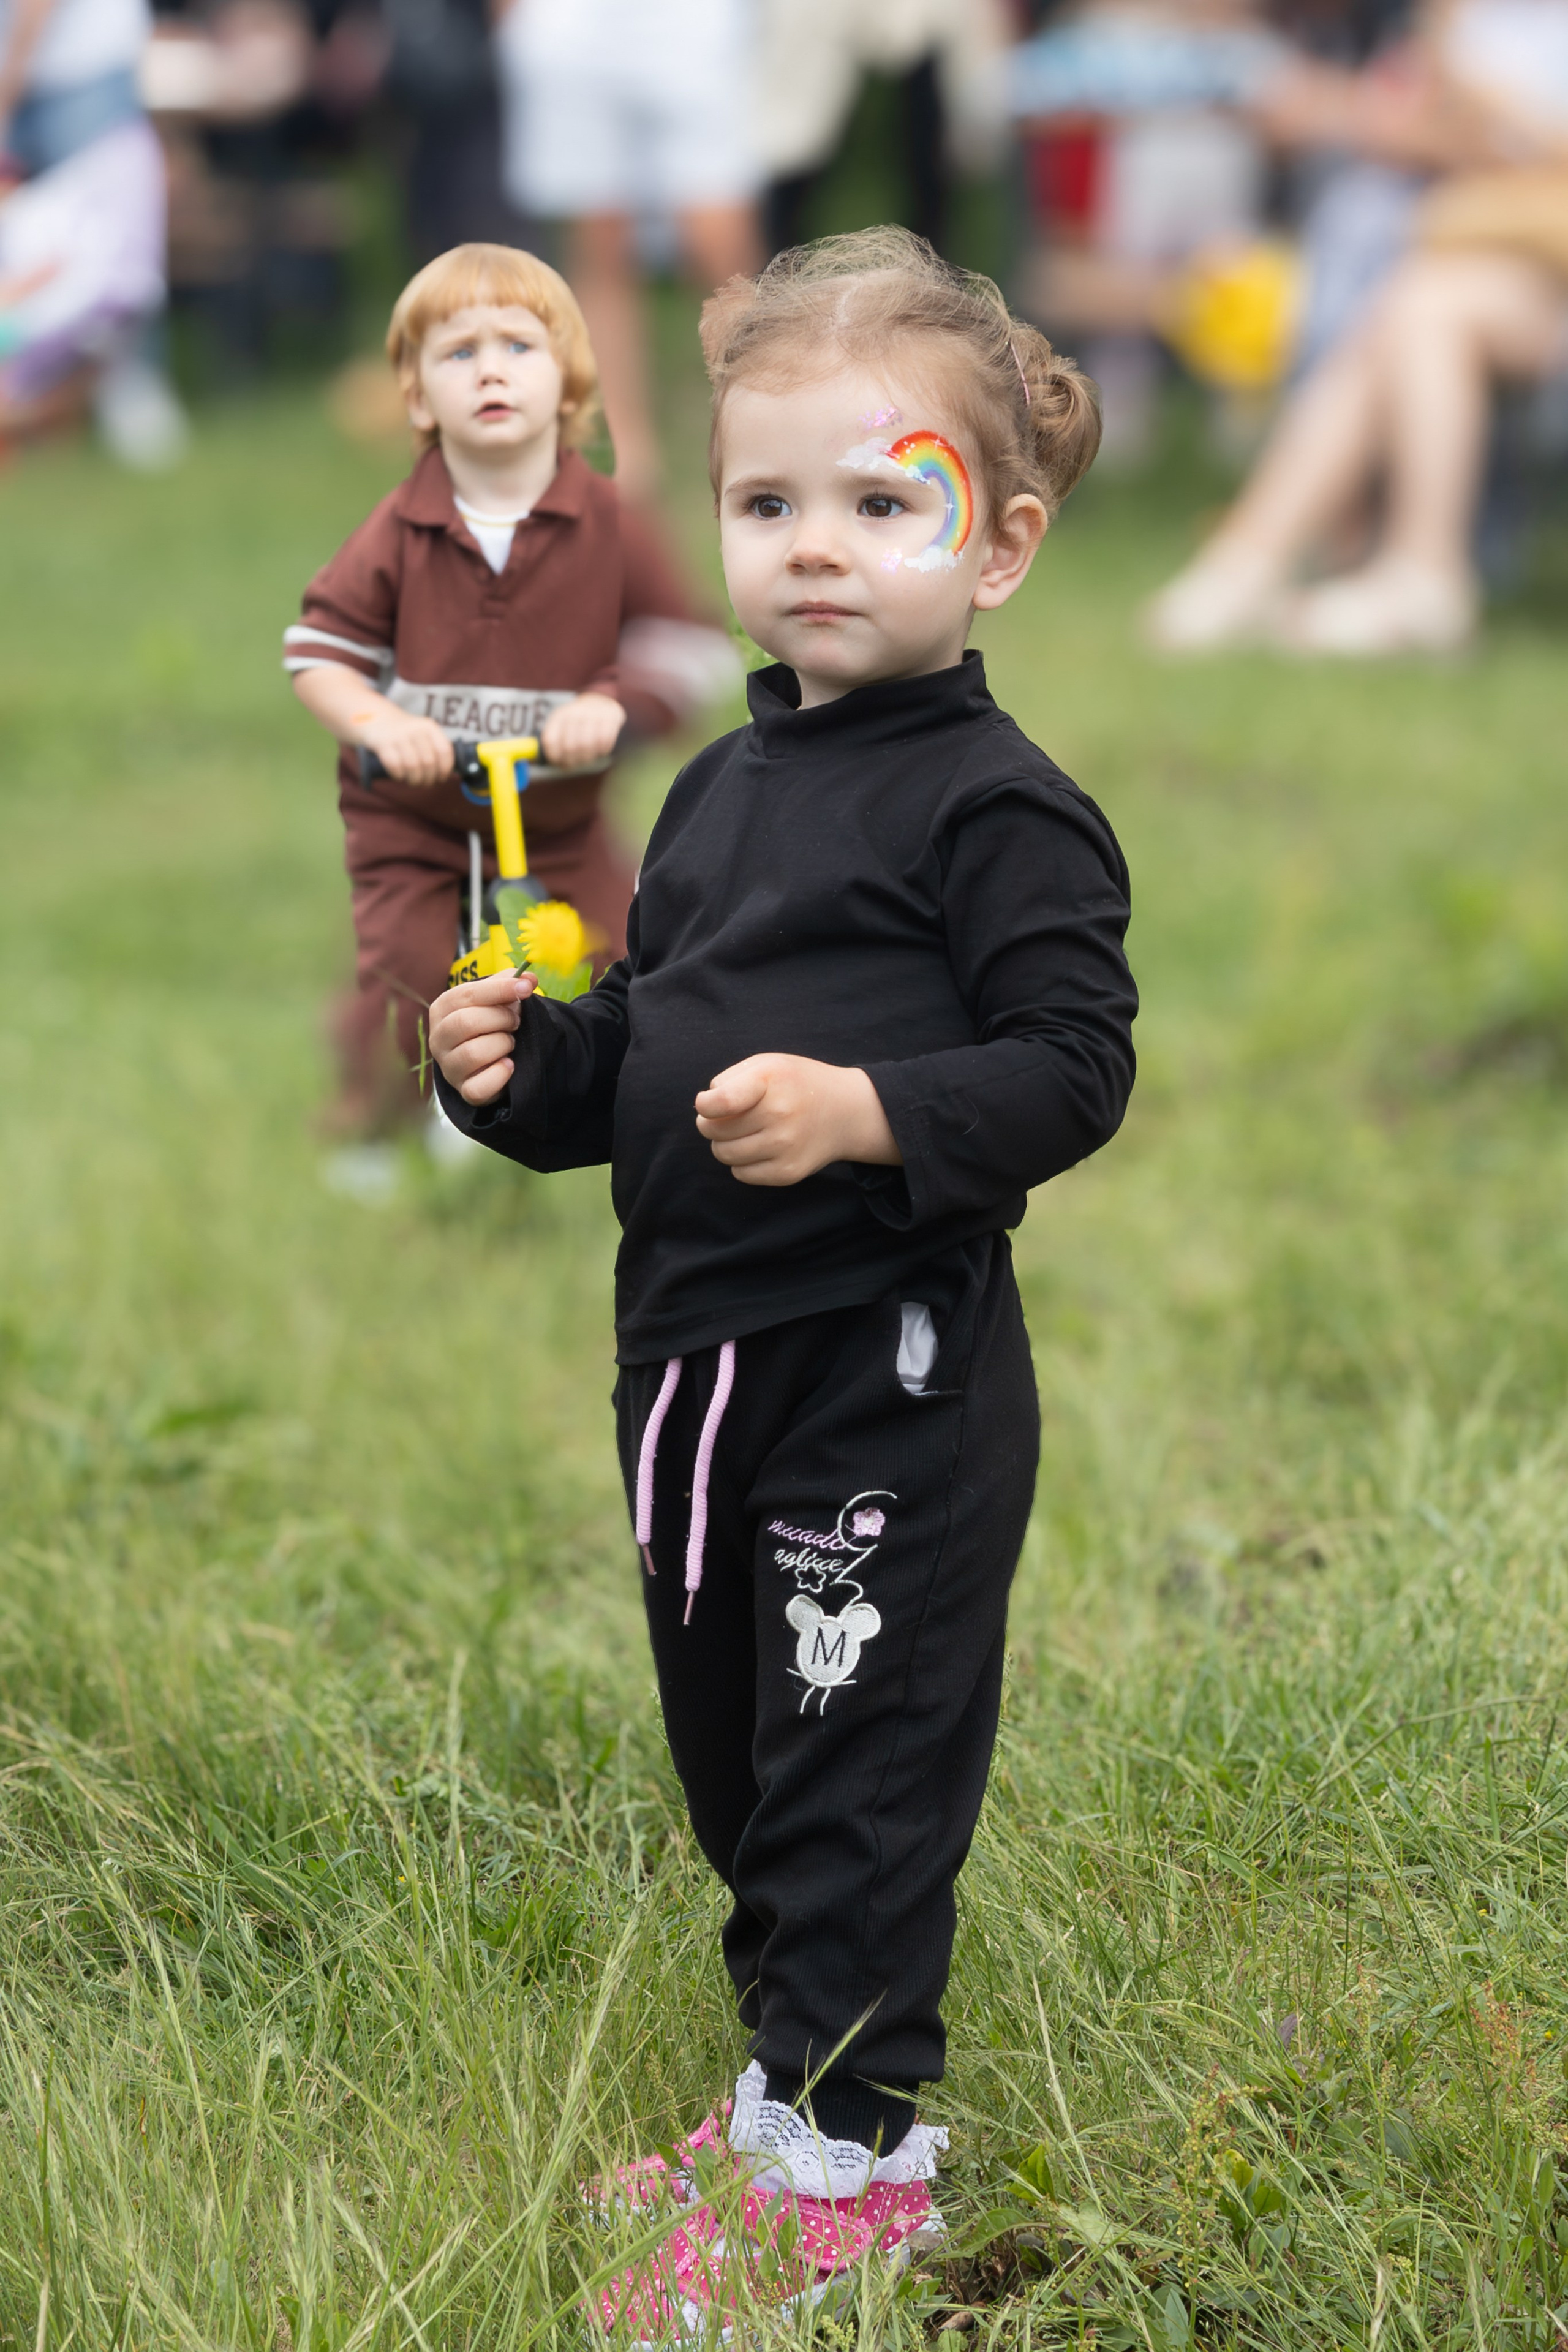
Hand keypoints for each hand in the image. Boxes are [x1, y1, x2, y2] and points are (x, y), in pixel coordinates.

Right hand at [357, 703, 454, 785]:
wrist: (374, 716)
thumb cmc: (402, 732)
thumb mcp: (421, 732)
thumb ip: (433, 748)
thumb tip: (445, 773)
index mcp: (429, 727)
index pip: (445, 751)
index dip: (445, 769)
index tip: (441, 778)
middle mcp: (415, 729)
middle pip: (429, 763)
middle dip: (428, 779)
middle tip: (424, 783)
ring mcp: (398, 736)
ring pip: (413, 767)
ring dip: (414, 780)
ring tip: (412, 781)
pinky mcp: (382, 743)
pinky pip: (395, 766)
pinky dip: (398, 775)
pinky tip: (398, 775)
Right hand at [428, 970, 534, 1104]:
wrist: (488, 1062)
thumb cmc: (490, 1025)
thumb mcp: (497, 1000)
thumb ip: (510, 984)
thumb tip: (528, 977)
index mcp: (443, 1009)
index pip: (467, 994)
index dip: (500, 989)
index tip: (526, 988)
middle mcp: (439, 1038)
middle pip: (467, 1022)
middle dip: (501, 1019)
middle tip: (515, 1022)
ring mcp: (449, 1066)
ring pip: (473, 1053)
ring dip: (502, 1044)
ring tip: (509, 1043)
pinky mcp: (463, 1090)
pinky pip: (479, 1086)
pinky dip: (500, 1074)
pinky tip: (509, 1065)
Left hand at [541, 691, 625, 768]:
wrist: (600, 701)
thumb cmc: (577, 722)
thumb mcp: (562, 725)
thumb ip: (551, 742)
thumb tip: (536, 760)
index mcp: (560, 716)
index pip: (550, 740)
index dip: (553, 757)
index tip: (559, 763)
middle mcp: (575, 713)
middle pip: (570, 747)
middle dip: (573, 761)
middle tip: (576, 764)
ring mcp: (593, 715)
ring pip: (588, 746)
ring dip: (588, 758)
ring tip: (588, 758)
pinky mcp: (610, 718)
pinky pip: (604, 743)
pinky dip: (602, 751)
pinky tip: (601, 750)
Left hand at [694, 1054, 900, 1186]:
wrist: (846, 1111)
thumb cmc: (794, 1084)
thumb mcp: (766, 1064)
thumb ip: (728, 1081)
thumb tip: (703, 1111)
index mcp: (771, 1080)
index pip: (721, 1102)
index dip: (704, 1105)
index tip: (707, 1104)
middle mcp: (780, 1114)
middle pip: (713, 1130)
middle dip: (712, 1123)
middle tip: (730, 1116)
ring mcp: (785, 1147)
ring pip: (723, 1154)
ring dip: (725, 1143)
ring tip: (746, 1131)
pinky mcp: (787, 1172)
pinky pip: (741, 1174)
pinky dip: (742, 1162)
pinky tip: (761, 1147)